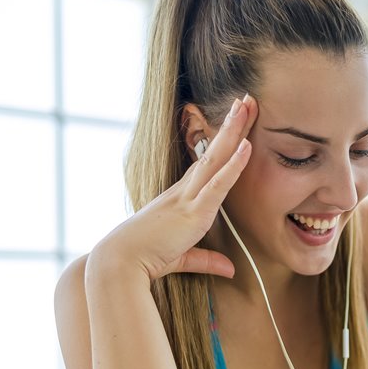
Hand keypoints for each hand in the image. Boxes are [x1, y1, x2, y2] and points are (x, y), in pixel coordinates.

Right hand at [90, 94, 258, 280]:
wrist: (120, 262)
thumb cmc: (144, 259)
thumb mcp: (181, 258)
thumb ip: (206, 260)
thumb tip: (229, 269)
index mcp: (181, 199)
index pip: (207, 164)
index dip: (222, 144)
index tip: (235, 122)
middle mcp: (184, 192)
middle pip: (213, 152)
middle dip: (231, 125)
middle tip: (246, 99)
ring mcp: (188, 199)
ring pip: (216, 158)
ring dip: (233, 131)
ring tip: (247, 104)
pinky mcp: (193, 213)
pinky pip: (217, 184)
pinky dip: (233, 165)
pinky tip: (247, 146)